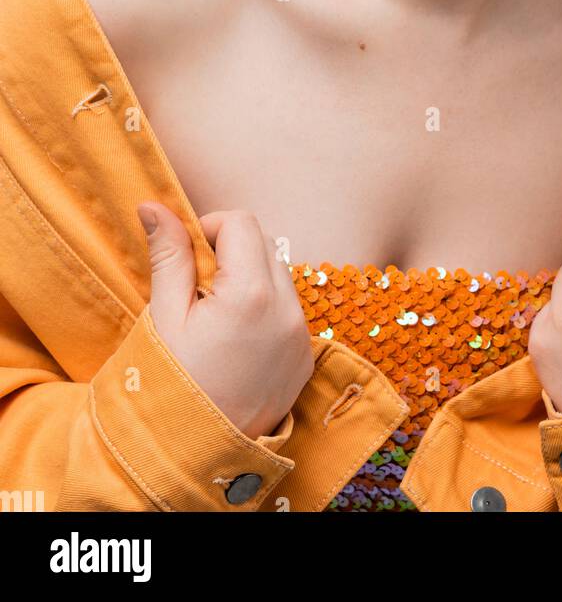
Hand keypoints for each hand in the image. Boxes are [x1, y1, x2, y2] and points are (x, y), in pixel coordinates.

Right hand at [137, 203, 313, 439]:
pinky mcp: (304, 358)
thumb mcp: (164, 317)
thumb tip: (154, 205)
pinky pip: (289, 311)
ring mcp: (301, 336)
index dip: (210, 229)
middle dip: (232, 253)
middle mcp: (287, 310)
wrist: (195, 457)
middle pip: (265, 246)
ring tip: (216, 319)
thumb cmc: (170, 387)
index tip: (189, 257)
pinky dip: (266, 311)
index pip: (242, 223)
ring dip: (251, 280)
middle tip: (198, 290)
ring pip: (280, 276)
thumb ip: (170, 256)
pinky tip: (236, 341)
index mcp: (252, 294)